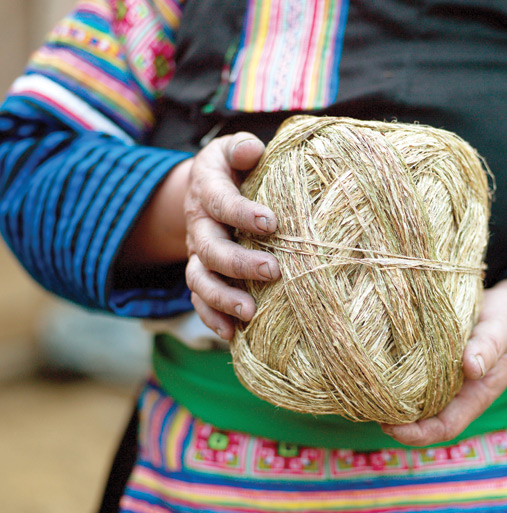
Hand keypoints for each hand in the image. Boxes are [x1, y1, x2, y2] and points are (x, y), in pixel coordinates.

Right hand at [184, 133, 280, 338]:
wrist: (205, 189)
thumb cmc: (232, 169)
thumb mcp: (232, 150)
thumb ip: (242, 149)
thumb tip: (252, 150)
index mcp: (207, 191)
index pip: (220, 202)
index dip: (242, 213)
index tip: (271, 223)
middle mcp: (199, 225)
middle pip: (210, 249)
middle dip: (239, 263)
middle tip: (273, 271)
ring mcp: (198, 254)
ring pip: (201, 281)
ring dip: (223, 298)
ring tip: (250, 312)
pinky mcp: (203, 274)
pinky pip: (200, 301)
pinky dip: (212, 318)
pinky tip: (232, 334)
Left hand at [381, 277, 506, 445]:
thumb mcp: (502, 329)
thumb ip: (488, 346)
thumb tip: (470, 367)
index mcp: (475, 395)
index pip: (444, 427)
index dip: (417, 434)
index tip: (389, 426)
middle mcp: (457, 392)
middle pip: (423, 419)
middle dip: (396, 419)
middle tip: (365, 404)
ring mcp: (446, 378)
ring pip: (416, 398)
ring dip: (392, 398)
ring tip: (364, 389)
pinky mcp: (435, 360)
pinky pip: (415, 376)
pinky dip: (397, 376)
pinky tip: (375, 365)